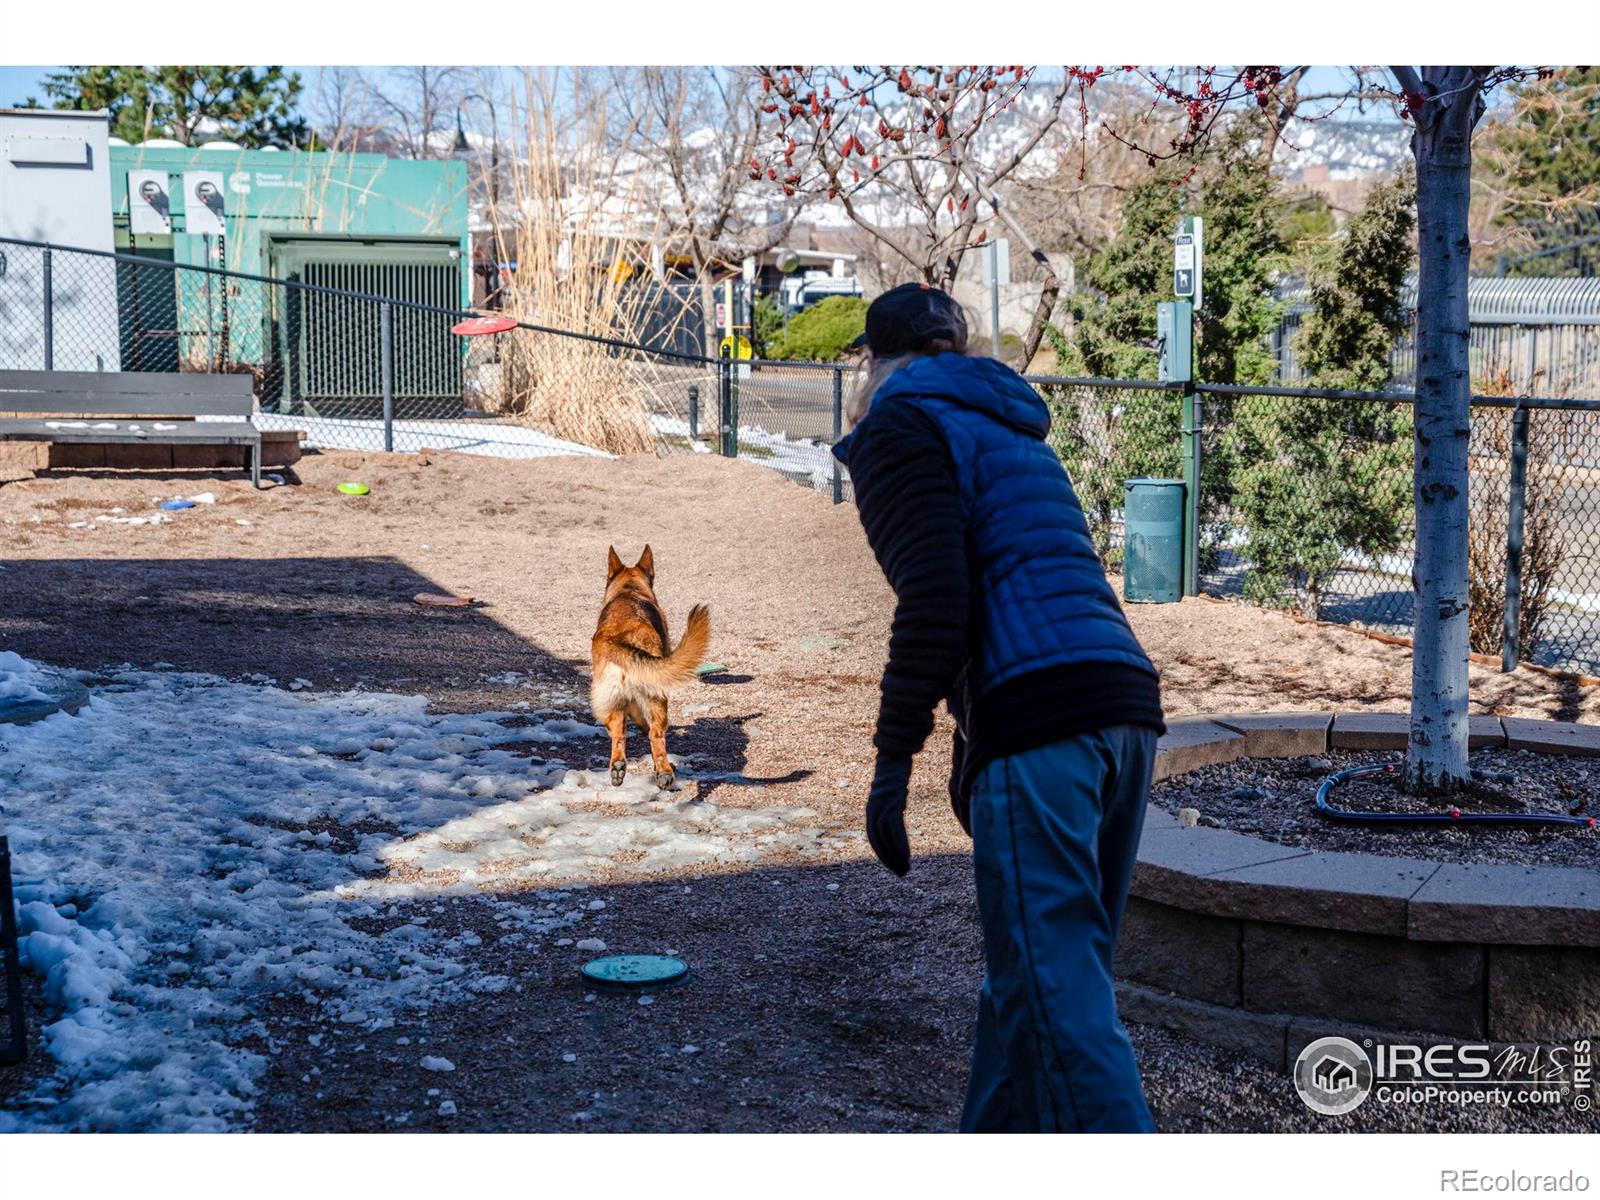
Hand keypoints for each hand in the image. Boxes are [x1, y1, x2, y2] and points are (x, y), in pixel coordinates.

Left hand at [867, 755, 912, 875]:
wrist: (894, 753)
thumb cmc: (894, 773)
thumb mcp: (890, 791)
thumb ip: (890, 805)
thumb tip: (895, 816)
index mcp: (871, 808)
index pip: (874, 837)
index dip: (883, 853)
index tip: (894, 866)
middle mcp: (873, 808)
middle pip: (878, 840)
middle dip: (888, 859)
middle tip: (901, 873)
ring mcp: (881, 805)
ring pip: (885, 837)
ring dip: (895, 855)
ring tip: (905, 868)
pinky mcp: (892, 800)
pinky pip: (894, 827)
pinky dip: (899, 843)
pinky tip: (907, 855)